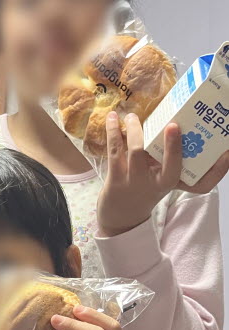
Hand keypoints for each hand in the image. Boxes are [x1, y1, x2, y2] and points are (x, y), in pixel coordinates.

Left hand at [97, 112, 228, 236]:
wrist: (122, 212)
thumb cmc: (152, 187)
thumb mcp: (170, 179)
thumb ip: (185, 162)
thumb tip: (207, 138)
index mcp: (175, 183)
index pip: (202, 184)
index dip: (217, 170)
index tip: (226, 152)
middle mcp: (158, 184)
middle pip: (170, 167)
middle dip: (174, 146)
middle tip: (173, 124)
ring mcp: (136, 182)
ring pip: (138, 153)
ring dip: (136, 130)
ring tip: (133, 116)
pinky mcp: (115, 178)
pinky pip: (115, 151)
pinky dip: (113, 132)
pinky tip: (112, 117)